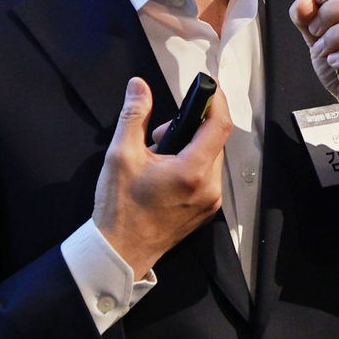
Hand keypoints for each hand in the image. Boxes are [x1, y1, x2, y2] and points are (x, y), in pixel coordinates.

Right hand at [92, 77, 231, 277]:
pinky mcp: (206, 211)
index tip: (206, 86)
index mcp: (192, 171)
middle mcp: (209, 187)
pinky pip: (207, 176)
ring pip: (210, 158)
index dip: (215, 100)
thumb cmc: (119, 208)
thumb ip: (134, 116)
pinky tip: (165, 174)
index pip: (219, 125)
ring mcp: (210, 201)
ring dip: (189, 148)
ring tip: (157, 158)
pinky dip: (191, 166)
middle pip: (213, 140)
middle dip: (190, 128)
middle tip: (158, 136)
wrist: (120, 253)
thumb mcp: (120, 155)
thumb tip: (139, 86)